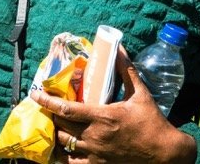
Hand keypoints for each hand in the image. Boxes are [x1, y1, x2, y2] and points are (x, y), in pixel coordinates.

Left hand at [31, 45, 195, 163]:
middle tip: (47, 107)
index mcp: (103, 117)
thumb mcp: (140, 94)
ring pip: (64, 145)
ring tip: (53, 126)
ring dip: (56, 135)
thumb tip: (119, 48)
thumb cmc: (152, 123)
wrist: (164, 154)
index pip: (66, 109)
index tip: (35, 94)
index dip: (47, 101)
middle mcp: (95, 137)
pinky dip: (62, 157)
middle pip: (61, 127)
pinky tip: (58, 151)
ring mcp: (95, 155)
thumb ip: (127, 71)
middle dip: (51, 116)